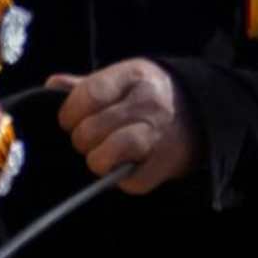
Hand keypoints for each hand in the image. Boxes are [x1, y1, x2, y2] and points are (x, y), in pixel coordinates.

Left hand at [49, 59, 198, 194]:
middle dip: (83, 140)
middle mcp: (147, 103)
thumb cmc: (152, 95)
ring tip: (103, 155)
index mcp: (133, 75)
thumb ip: (88, 85)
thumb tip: (52, 85)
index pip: (87, 95)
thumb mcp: (125, 78)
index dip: (69, 113)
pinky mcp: (167, 163)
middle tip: (92, 139)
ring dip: (98, 160)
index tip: (72, 120)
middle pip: (90, 129)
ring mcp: (158, 134)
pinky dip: (123, 180)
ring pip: (107, 154)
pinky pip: (131, 181)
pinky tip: (126, 168)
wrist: (205, 111)